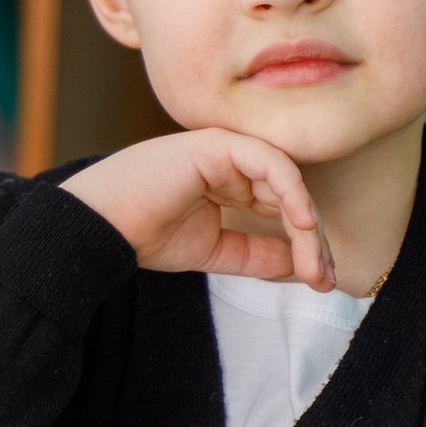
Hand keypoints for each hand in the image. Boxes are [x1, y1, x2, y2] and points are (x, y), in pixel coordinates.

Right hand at [61, 128, 331, 289]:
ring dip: (307, 224)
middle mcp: (229, 163)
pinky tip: (303, 223)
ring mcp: (223, 150)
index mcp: (226, 184)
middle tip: (325, 279)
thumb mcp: (215, 252)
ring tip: (314, 263)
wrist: (99, 228)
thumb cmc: (143, 236)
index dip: (306, 244)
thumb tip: (304, 265)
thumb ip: (257, 254)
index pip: (280, 208)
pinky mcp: (217, 144)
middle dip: (314, 240)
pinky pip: (270, 163)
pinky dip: (291, 192)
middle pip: (290, 196)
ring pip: (286, 181)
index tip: (322, 282)